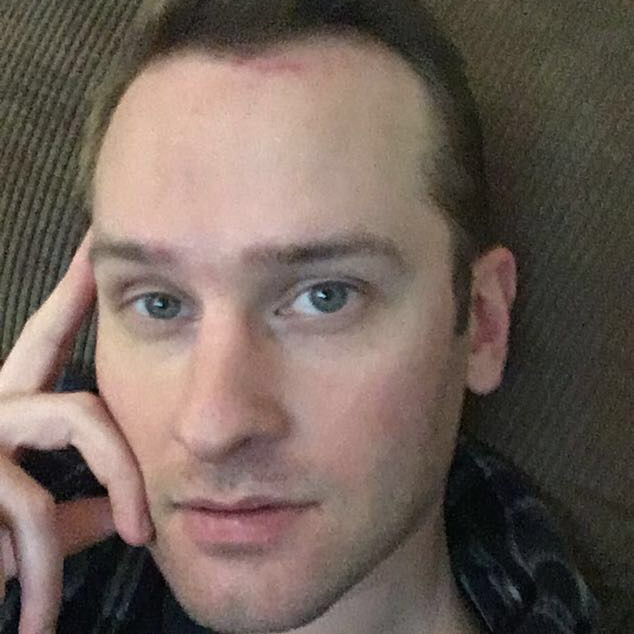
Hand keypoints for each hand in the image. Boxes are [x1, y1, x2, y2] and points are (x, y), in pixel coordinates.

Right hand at [0, 231, 152, 633]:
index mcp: (9, 410)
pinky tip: (34, 621)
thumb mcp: (29, 520)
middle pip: (83, 405)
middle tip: (141, 533)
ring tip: (84, 588)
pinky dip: (41, 578)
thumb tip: (123, 510)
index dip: (73, 292)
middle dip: (122, 464)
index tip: (98, 245)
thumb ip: (81, 502)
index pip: (48, 337)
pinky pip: (36, 515)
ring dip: (89, 524)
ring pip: (69, 446)